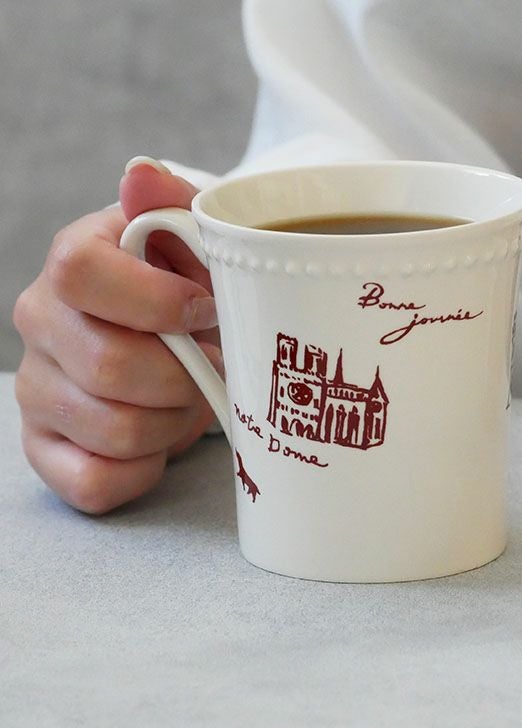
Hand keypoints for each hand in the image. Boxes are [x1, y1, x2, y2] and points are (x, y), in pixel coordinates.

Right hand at [14, 162, 220, 512]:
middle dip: (184, 376)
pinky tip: (160, 440)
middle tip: (209, 368)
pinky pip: (95, 482)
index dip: (157, 302)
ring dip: (174, 422)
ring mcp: (38, 390)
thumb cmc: (187, 288)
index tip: (207, 313)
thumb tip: (143, 176)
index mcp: (74, 261)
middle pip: (109, 364)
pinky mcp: (46, 448)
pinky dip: (146, 469)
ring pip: (114, 430)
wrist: (173, 341)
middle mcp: (41, 323)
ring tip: (189, 399)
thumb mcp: (193, 242)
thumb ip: (175, 207)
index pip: (81, 272)